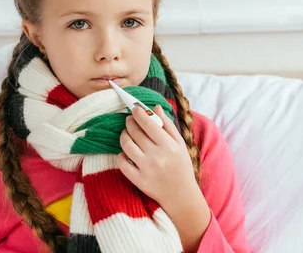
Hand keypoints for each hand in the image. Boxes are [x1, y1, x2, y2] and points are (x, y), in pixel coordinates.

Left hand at [118, 105, 210, 251]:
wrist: (181, 196)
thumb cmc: (181, 166)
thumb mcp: (180, 144)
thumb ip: (168, 125)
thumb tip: (155, 107)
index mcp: (169, 145)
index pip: (148, 123)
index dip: (138, 113)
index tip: (134, 109)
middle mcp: (157, 156)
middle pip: (135, 132)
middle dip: (129, 122)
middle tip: (130, 120)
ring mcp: (147, 169)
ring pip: (126, 145)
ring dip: (123, 136)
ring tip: (126, 134)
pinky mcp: (139, 181)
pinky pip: (122, 163)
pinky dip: (121, 155)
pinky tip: (126, 153)